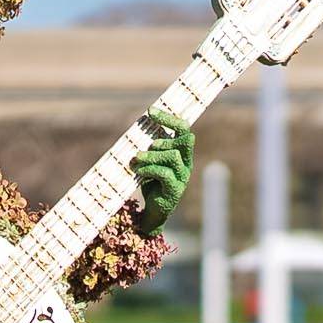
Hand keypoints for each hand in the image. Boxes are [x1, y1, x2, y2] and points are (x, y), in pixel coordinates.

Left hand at [130, 111, 193, 236]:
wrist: (153, 211)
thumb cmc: (151, 183)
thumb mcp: (150, 162)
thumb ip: (150, 148)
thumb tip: (138, 132)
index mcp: (182, 154)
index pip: (183, 129)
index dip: (168, 118)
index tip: (150, 111)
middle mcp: (186, 163)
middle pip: (184, 140)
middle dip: (163, 139)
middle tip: (147, 147)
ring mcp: (182, 177)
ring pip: (172, 156)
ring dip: (151, 155)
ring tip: (136, 159)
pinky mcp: (175, 190)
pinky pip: (164, 173)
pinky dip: (148, 169)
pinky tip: (138, 171)